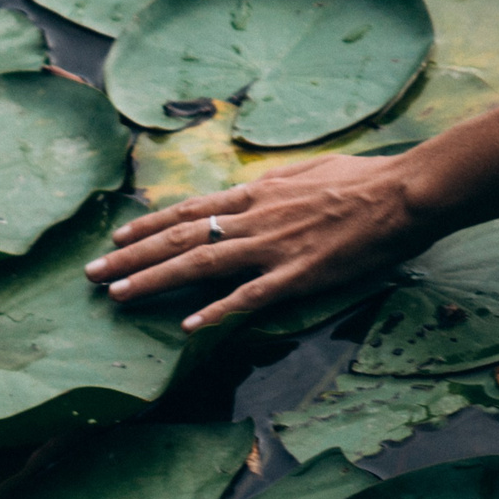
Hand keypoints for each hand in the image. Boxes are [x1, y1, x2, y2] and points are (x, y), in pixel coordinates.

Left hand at [83, 153, 439, 328]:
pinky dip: (217, 311)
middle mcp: (253, 218)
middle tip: (91, 273)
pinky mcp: (298, 275)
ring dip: (153, 281)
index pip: (189, 210)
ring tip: (116, 296)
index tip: (117, 237)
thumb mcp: (309, 171)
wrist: (407, 192)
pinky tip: (188, 327)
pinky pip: (249, 297)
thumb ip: (274, 185)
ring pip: (200, 265)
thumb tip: (253, 189)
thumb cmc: (365, 180)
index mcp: (256, 194)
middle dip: (130, 256)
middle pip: (179, 239)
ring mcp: (273, 248)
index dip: (148, 226)